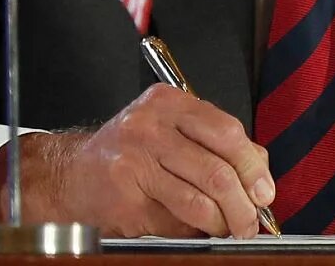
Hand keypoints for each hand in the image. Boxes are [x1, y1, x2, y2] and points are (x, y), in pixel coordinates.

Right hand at [0, 85, 273, 236]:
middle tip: (252, 219)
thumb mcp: (172, 129)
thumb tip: (260, 177)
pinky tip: (200, 230)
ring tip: (231, 228)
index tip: (265, 190)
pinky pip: (174, 220)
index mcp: (168, 103)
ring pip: (198, 200)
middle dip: (243, 202)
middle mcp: (149, 128)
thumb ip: (216, 144)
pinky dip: (195, 231)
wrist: (70, 174)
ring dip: (223, 222)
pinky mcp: (125, 199)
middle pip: (216, 169)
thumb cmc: (129, 151)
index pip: (226, 132)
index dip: (253, 166)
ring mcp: (133, 164)